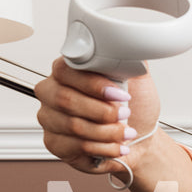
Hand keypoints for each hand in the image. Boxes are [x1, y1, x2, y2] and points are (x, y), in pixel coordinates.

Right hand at [34, 59, 160, 175]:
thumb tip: (123, 43)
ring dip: (108, 132)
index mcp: (68, 71)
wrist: (140, 135)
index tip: (120, 94)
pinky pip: (76, 146)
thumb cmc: (135, 106)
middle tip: (125, 114)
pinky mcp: (54, 143)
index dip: (94, 84)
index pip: (65, 70)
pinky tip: (116, 146)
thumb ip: (127, 57)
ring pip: (73, 126)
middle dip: (103, 111)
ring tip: (126, 132)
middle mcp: (53, 92)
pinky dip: (104, 148)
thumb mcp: (137, 76)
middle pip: (65, 100)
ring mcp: (50, 118)